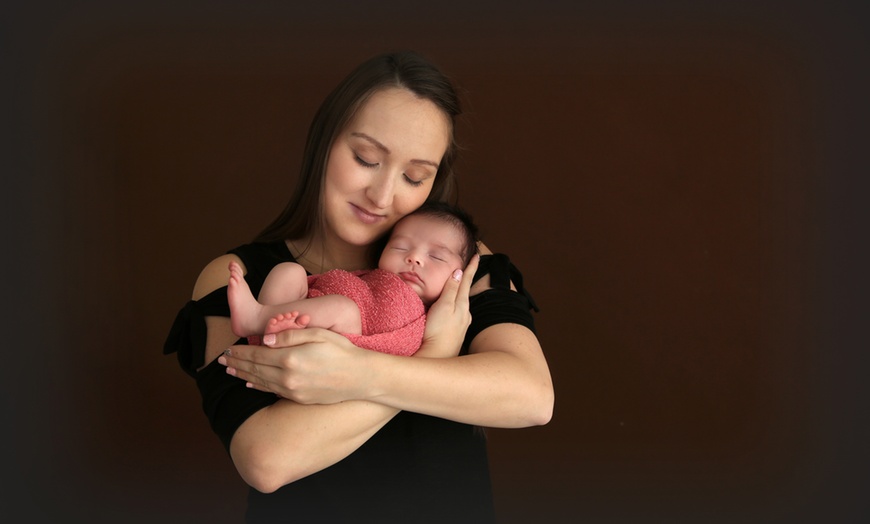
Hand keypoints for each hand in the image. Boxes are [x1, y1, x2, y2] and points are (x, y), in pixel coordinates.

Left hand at [218, 327, 372, 404]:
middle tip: (220, 361)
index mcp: (290, 358)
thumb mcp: (318, 334)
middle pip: (254, 370)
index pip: (256, 355)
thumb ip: (289, 335)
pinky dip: (257, 387)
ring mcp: (292, 391)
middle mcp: (287, 378)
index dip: (239, 352)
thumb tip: (265, 339)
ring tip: (229, 371)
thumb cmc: (342, 351)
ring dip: (242, 376)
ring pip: (259, 382)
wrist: (361, 377)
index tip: (227, 349)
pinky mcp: (298, 398)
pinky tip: (249, 385)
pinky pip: (271, 392)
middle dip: (236, 364)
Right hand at [418, 254, 478, 357]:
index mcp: (462, 304)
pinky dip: (455, 305)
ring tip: (458, 285)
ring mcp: (461, 324)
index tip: (477, 255)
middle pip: (465, 291)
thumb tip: (459, 272)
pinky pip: (457, 313)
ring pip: (462, 303)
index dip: (470, 267)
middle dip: (466, 279)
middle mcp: (465, 314)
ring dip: (460, 293)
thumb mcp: (443, 306)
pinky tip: (451, 309)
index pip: (466, 280)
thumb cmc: (436, 331)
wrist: (436, 358)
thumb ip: (451, 290)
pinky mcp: (455, 333)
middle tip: (469, 266)